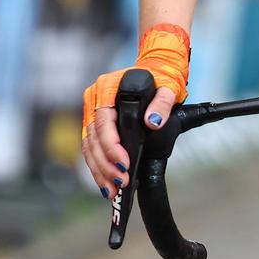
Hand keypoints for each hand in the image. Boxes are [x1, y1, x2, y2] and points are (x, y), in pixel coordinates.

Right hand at [81, 23, 190, 198]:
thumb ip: (162, 104)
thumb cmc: (161, 76)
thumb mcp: (168, 87)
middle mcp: (94, 100)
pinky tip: (106, 183)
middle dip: (106, 165)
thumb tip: (153, 123)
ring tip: (112, 191)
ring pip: (89, 147)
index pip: (103, 121)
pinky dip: (99, 167)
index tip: (124, 164)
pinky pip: (92, 149)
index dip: (112, 146)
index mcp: (107, 87)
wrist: (156, 68)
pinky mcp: (95, 123)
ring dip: (100, 171)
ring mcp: (92, 111)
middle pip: (93, 139)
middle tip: (120, 184)